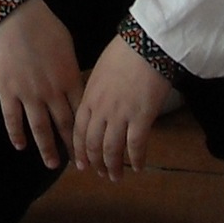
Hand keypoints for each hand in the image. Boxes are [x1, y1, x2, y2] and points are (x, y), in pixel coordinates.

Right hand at [0, 0, 82, 170]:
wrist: (16, 17)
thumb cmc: (45, 27)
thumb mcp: (67, 49)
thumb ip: (71, 71)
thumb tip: (76, 86)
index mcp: (69, 80)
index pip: (81, 113)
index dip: (87, 132)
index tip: (92, 146)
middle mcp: (51, 92)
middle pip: (64, 126)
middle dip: (72, 147)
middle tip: (79, 165)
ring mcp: (29, 94)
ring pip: (40, 128)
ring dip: (47, 149)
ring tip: (53, 165)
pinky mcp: (8, 92)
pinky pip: (12, 119)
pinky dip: (16, 134)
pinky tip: (21, 146)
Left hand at [70, 37, 168, 179]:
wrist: (145, 45)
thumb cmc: (123, 52)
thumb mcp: (100, 71)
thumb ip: (95, 92)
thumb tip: (96, 105)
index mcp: (88, 97)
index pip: (78, 130)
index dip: (79, 150)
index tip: (80, 164)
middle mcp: (101, 110)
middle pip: (92, 144)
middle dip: (94, 162)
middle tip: (99, 174)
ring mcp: (120, 115)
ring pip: (111, 149)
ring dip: (113, 166)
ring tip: (116, 177)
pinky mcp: (141, 118)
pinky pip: (135, 146)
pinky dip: (136, 160)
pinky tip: (139, 168)